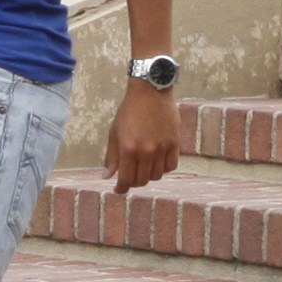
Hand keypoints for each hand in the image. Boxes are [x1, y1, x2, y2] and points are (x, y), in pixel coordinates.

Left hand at [105, 77, 180, 192]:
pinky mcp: (174, 143)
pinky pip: (171, 166)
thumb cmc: (129, 110)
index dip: (121, 188)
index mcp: (128, 149)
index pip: (125, 179)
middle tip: (130, 176)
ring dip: (148, 175)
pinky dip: (163, 168)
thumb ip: (112, 156)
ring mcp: (162, 148)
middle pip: (141, 180)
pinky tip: (157, 162)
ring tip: (144, 167)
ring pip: (156, 176)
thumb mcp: (115, 132)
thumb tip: (107, 176)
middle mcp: (146, 151)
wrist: (151, 91)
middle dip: (133, 182)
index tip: (119, 190)